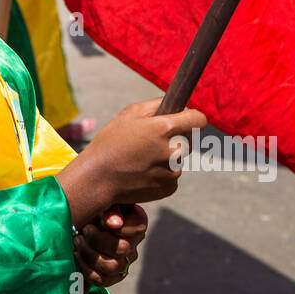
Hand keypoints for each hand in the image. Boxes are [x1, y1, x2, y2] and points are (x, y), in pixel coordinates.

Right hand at [57, 98, 205, 226]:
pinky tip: (141, 173)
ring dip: (165, 157)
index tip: (186, 120)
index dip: (193, 118)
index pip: (198, 120)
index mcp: (165, 128)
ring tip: (139, 159)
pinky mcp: (168, 188)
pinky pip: (171, 176)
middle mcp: (173, 151)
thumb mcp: (129, 114)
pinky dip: (160, 174)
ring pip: (177, 159)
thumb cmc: (110, 142)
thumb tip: (177, 106)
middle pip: (186, 140)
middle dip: (174, 138)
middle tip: (149, 142)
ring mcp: (172, 172)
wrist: (96, 178)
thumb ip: (157, 105)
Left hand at [75, 203, 146, 288]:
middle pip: (122, 249)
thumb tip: (115, 223)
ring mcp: (123, 262)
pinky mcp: (111, 277)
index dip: (118, 228)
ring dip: (89, 253)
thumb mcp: (100, 202)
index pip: (138, 229)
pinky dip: (85, 268)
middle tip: (83, 230)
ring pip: (112, 266)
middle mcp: (133, 243)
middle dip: (97, 239)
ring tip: (77, 241)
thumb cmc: (90, 208)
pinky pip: (102, 280)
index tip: (101, 222)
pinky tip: (76, 255)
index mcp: (136, 222)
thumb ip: (110, 208)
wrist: (75, 222)